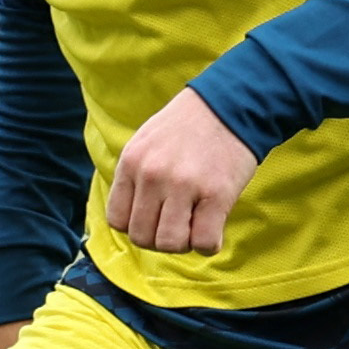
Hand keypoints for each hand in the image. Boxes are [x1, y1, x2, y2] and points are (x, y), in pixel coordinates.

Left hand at [104, 88, 257, 256]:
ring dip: (184, 243)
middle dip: (159, 239)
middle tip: (178, 222)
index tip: (155, 217)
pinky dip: (209, 244)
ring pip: (170, 245)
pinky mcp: (217, 194)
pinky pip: (204, 242)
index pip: (118, 221)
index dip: (137, 226)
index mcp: (131, 163)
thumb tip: (129, 222)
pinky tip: (214, 225)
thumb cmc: (187, 128)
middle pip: (142, 238)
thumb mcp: (145, 143)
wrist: (230, 104)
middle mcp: (152, 175)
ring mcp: (184, 185)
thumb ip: (134, 178)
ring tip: (196, 224)